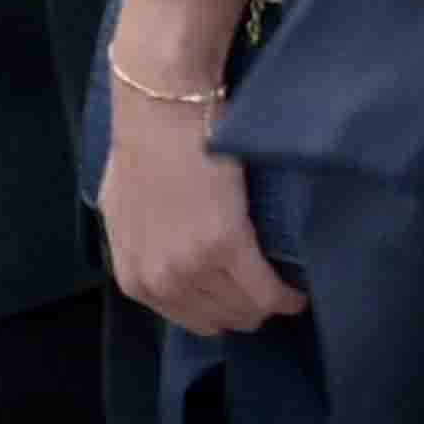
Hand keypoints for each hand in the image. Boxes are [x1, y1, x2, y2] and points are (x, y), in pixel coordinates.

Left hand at [99, 0, 300, 336]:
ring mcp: (190, 267)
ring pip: (246, 311)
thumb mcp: (126, 207)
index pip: (188, 319)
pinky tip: (298, 288)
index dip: (219, 309)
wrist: (163, 103)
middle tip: (267, 286)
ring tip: (284, 284)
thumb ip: (142, 244)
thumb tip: (164, 256)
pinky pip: (267, 291)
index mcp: (133, 276)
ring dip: (269, 303)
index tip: (240, 294)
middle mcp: (159, 281)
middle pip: (219, 320)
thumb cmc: (147, 142)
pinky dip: (287, 295)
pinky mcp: (226, 247)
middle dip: (245, 309)